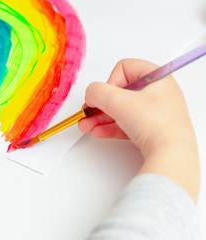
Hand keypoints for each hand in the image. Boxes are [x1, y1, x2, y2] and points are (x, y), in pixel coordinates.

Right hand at [78, 59, 198, 201]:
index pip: (125, 68)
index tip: (104, 95)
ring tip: (86, 125)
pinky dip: (111, 127)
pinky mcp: (151, 130)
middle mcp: (157, 93)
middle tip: (88, 111)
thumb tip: (91, 94)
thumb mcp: (118, 101)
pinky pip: (127, 124)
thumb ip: (97, 92)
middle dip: (99, 103)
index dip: (110, 81)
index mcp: (156, 78)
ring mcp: (155, 113)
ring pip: (121, 110)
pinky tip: (98, 132)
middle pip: (120, 92)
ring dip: (101, 117)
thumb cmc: (155, 124)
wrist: (171, 154)